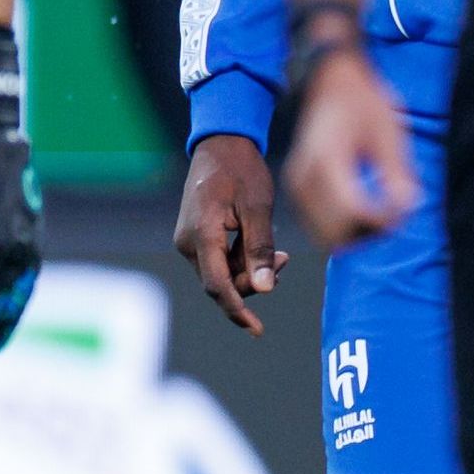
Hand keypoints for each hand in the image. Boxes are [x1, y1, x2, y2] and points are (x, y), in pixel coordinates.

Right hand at [177, 131, 285, 331]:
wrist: (220, 144)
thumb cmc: (241, 170)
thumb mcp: (258, 208)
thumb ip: (260, 249)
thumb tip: (265, 290)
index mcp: (202, 235)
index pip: (217, 285)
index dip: (237, 309)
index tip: (256, 329)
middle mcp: (189, 243)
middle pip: (221, 282)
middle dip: (254, 281)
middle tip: (284, 260)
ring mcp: (190, 240)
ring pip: (222, 274)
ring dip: (250, 271)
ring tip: (279, 253)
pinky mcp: (196, 238)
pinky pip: (219, 261)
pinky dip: (241, 261)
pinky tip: (263, 248)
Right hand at [284, 42, 418, 248]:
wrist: (332, 80)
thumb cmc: (363, 101)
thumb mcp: (390, 133)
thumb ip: (398, 174)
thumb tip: (409, 209)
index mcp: (327, 159)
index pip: (351, 211)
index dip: (381, 222)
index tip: (404, 211)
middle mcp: (304, 175)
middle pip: (335, 232)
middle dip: (370, 232)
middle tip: (396, 215)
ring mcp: (297, 183)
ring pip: (325, 234)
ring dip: (357, 233)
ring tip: (383, 212)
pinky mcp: (297, 187)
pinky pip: (319, 224)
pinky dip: (344, 226)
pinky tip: (366, 208)